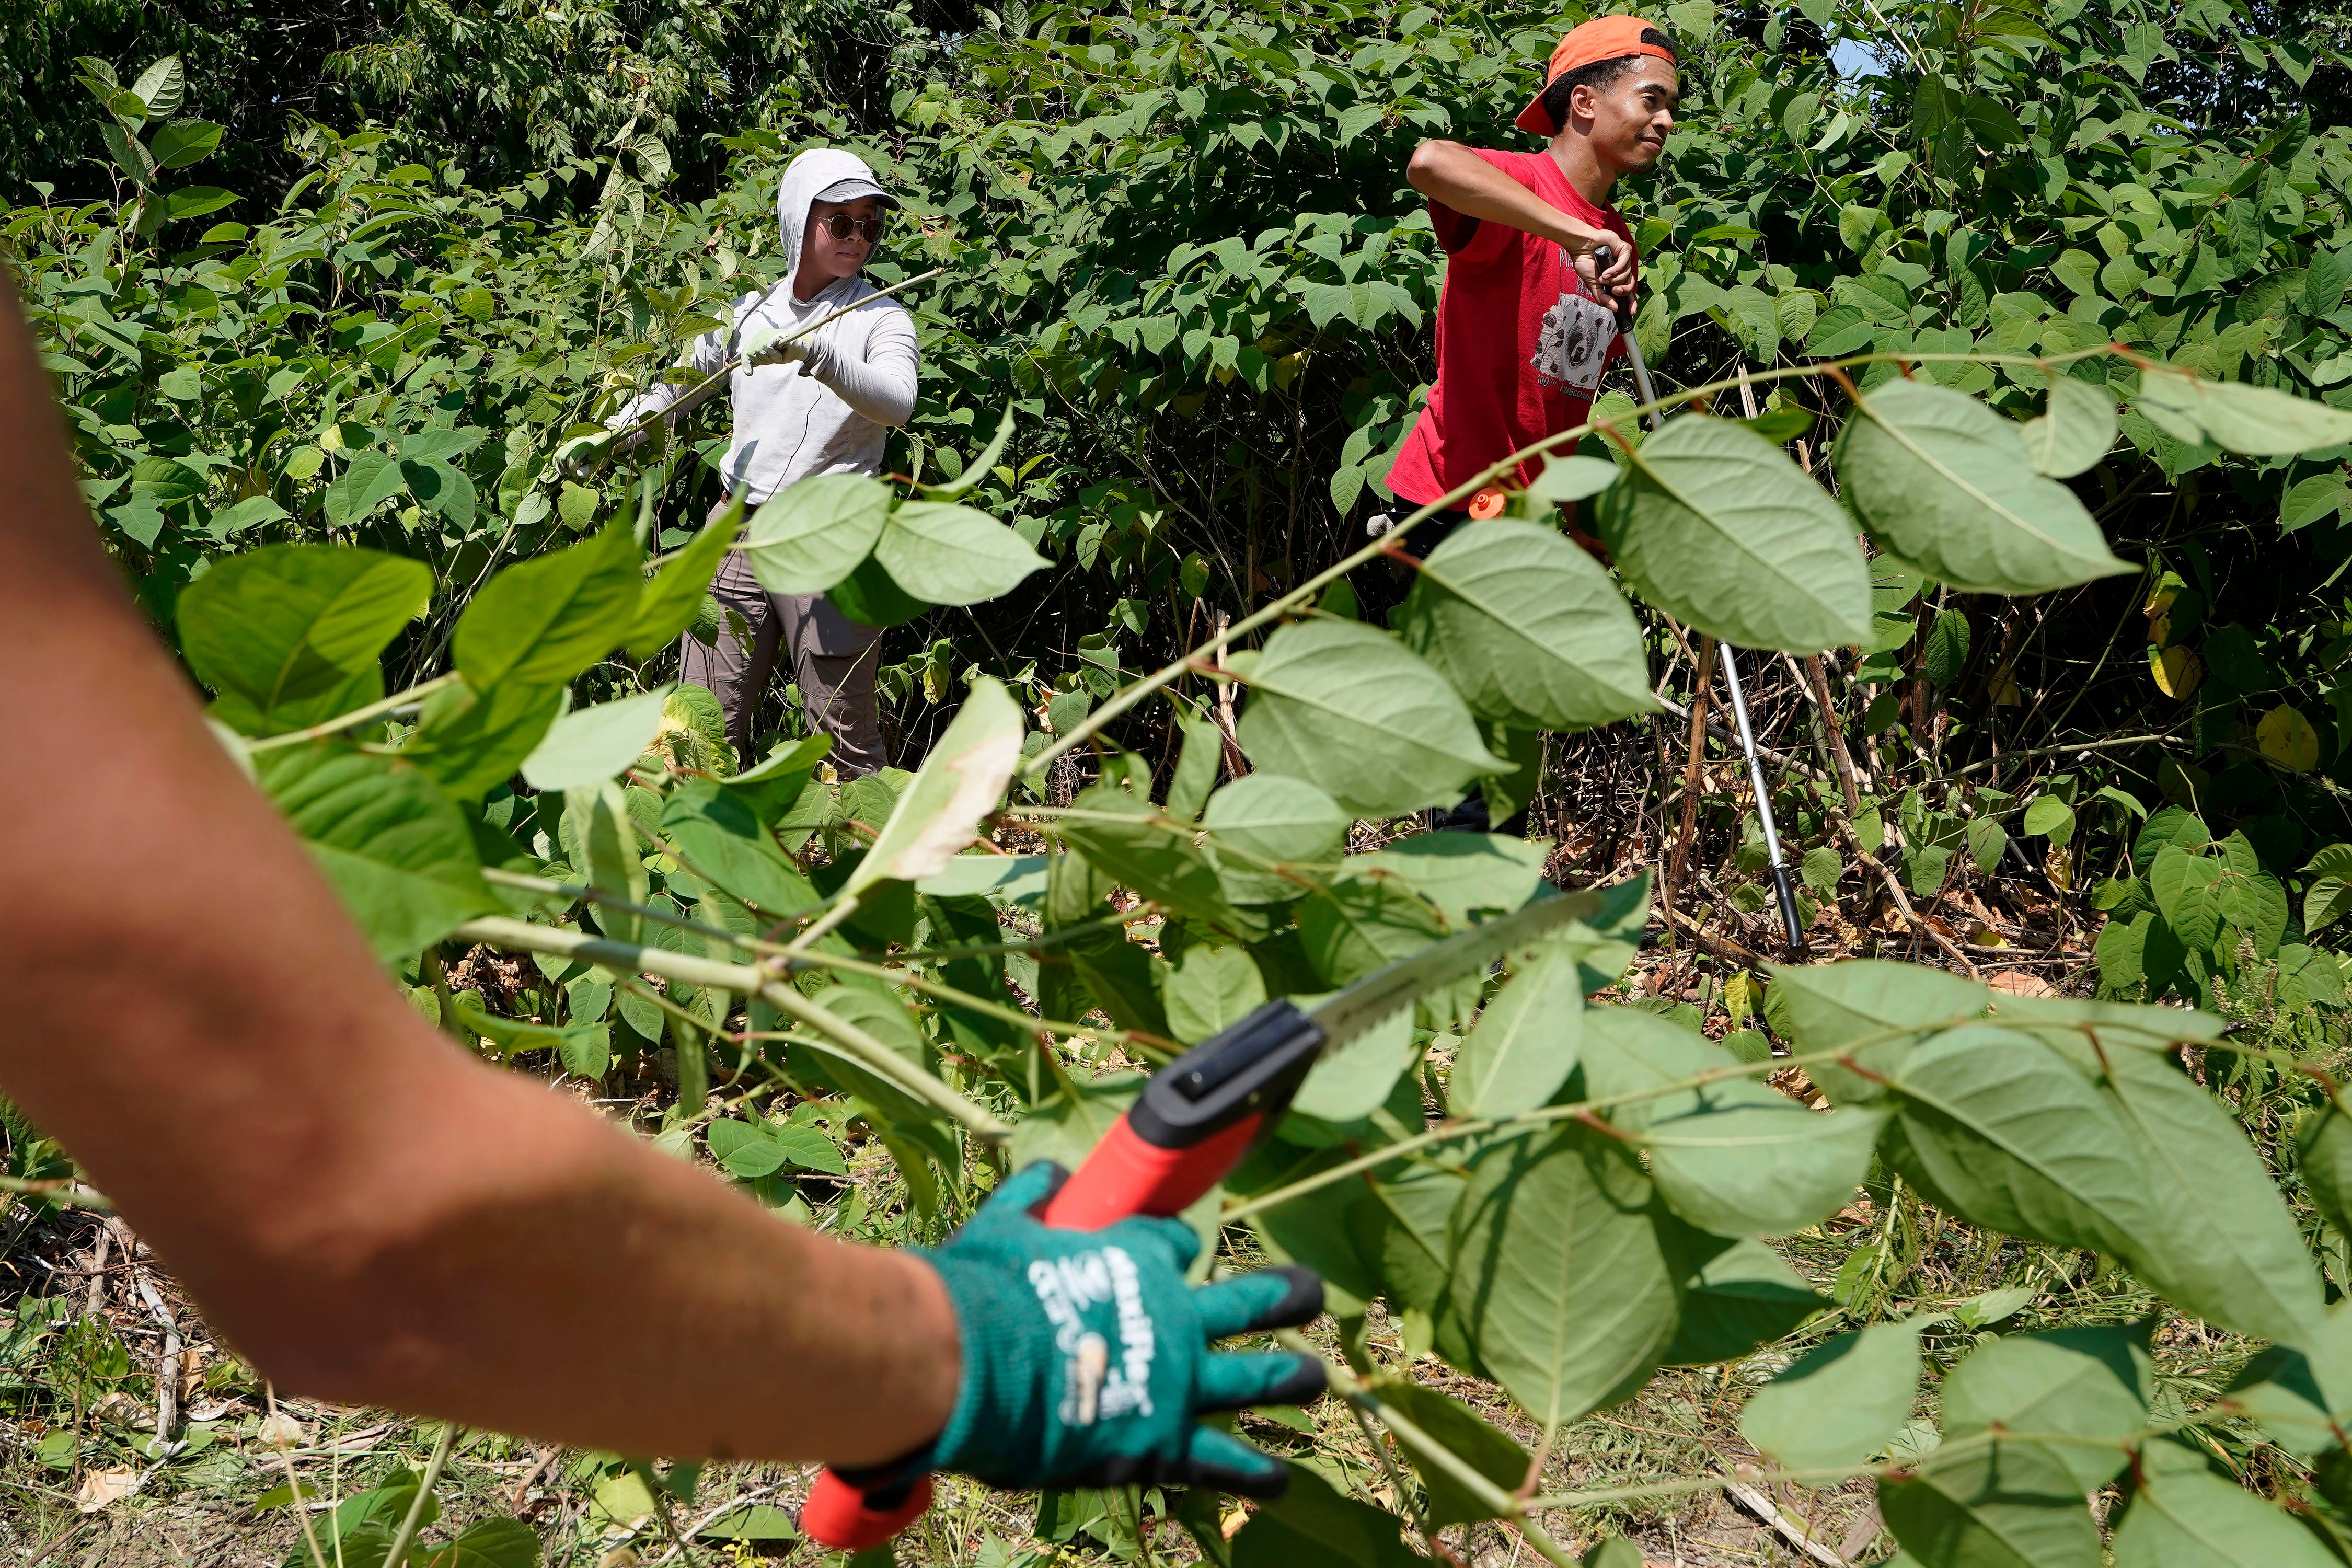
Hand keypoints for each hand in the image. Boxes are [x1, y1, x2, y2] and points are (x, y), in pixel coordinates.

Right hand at [555, 432, 612, 481]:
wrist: (601, 442)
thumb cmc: (602, 453)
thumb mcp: (599, 462)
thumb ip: (589, 468)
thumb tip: (578, 474)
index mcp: (583, 445)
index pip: (571, 459)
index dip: (573, 470)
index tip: (577, 476)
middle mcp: (574, 442)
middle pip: (562, 457)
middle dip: (566, 468)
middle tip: (573, 474)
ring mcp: (569, 442)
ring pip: (557, 455)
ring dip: (560, 466)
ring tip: (568, 472)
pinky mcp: (566, 445)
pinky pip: (557, 453)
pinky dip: (557, 462)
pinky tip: (562, 471)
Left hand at [743, 324, 815, 368]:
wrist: (801, 350)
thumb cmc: (786, 354)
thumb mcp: (769, 359)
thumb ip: (758, 361)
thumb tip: (747, 371)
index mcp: (758, 339)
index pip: (746, 351)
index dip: (746, 362)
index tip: (749, 372)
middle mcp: (761, 334)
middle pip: (752, 352)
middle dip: (762, 361)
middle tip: (774, 360)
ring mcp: (768, 333)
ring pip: (760, 351)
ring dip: (771, 359)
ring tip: (779, 356)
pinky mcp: (775, 335)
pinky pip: (768, 348)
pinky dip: (774, 355)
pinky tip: (781, 355)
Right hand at [866, 1160, 1325, 1495]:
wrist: (974, 1366)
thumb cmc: (984, 1290)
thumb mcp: (1005, 1226)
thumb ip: (1033, 1196)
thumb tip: (1054, 1174)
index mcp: (1137, 1259)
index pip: (1175, 1244)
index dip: (1175, 1247)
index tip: (1175, 1250)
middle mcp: (1174, 1317)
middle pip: (1247, 1302)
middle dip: (1281, 1297)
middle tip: (1309, 1294)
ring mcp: (1177, 1382)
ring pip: (1254, 1378)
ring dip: (1290, 1378)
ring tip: (1317, 1380)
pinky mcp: (1162, 1442)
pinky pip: (1219, 1460)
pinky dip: (1252, 1471)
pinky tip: (1281, 1479)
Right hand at [1560, 230, 1636, 315]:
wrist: (1580, 247)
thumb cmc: (1585, 262)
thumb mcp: (1593, 285)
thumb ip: (1602, 298)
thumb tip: (1614, 308)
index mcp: (1616, 278)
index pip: (1627, 292)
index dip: (1631, 302)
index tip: (1631, 312)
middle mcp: (1622, 269)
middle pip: (1630, 285)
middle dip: (1621, 290)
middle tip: (1613, 290)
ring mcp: (1624, 259)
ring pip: (1627, 275)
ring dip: (1613, 279)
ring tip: (1602, 277)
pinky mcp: (1625, 249)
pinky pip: (1624, 264)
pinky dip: (1615, 270)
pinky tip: (1605, 272)